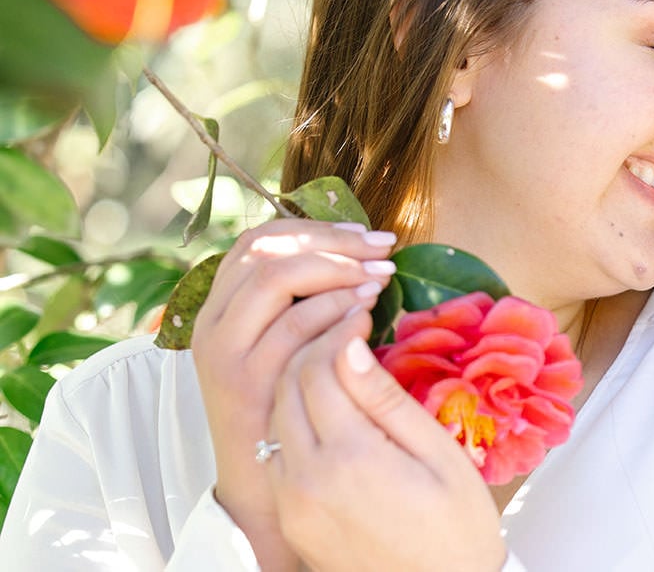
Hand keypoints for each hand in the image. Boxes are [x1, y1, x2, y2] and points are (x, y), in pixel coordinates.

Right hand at [190, 218, 396, 570]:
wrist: (266, 481)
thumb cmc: (294, 405)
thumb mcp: (292, 345)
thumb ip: (308, 300)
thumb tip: (360, 251)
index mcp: (222, 305)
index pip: (262, 239)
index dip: (317, 228)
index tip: (368, 234)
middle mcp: (214, 321)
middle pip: (268, 250)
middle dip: (332, 242)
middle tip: (383, 250)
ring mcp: (224, 350)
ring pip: (277, 278)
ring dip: (338, 270)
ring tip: (382, 277)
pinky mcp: (244, 379)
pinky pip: (292, 324)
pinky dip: (334, 308)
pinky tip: (368, 310)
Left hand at [266, 311, 505, 571]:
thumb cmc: (456, 527)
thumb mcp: (439, 454)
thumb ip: (387, 400)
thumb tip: (349, 347)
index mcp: (348, 457)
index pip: (318, 367)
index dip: (338, 330)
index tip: (363, 313)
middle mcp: (305, 479)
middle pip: (287, 386)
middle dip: (314, 346)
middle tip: (348, 326)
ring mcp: (292, 501)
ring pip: (276, 415)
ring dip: (300, 380)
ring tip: (339, 362)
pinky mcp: (291, 517)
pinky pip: (278, 451)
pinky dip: (295, 418)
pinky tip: (329, 409)